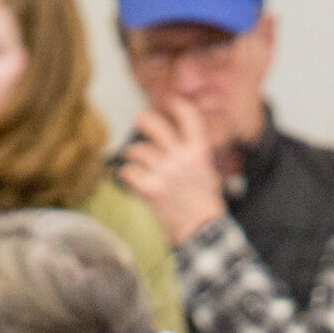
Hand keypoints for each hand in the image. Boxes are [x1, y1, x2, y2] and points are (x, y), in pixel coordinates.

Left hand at [117, 100, 226, 245]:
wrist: (201, 230)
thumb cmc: (205, 203)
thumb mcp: (207, 170)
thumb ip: (193, 152)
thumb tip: (176, 137)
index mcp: (199, 150)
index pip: (186, 114)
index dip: (174, 104)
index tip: (167, 102)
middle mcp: (181, 157)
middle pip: (155, 125)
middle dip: (144, 120)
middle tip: (137, 120)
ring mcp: (164, 173)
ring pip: (138, 150)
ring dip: (133, 153)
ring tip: (134, 158)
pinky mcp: (150, 189)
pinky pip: (128, 171)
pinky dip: (126, 174)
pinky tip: (129, 177)